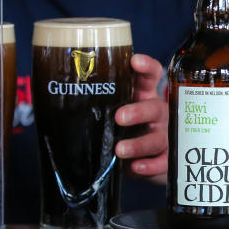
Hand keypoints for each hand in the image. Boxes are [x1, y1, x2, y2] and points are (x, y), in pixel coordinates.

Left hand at [115, 54, 168, 183]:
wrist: (151, 161)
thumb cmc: (129, 129)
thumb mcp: (118, 110)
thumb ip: (103, 103)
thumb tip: (63, 93)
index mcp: (146, 97)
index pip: (151, 77)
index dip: (146, 67)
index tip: (134, 62)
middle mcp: (158, 115)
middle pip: (155, 108)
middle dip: (139, 111)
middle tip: (120, 117)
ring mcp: (165, 138)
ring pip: (156, 138)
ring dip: (139, 144)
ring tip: (120, 150)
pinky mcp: (165, 161)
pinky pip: (160, 163)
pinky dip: (148, 166)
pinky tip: (136, 167)